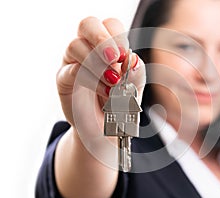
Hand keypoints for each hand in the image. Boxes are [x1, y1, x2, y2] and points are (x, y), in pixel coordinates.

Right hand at [56, 17, 145, 137]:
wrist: (105, 131)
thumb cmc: (120, 107)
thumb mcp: (134, 91)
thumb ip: (136, 75)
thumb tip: (133, 60)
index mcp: (110, 48)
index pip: (110, 26)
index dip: (117, 36)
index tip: (124, 56)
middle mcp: (90, 50)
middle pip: (88, 24)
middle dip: (102, 38)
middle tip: (115, 57)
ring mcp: (74, 63)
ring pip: (76, 45)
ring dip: (97, 63)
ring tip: (112, 83)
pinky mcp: (64, 80)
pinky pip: (70, 70)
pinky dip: (90, 79)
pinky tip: (104, 91)